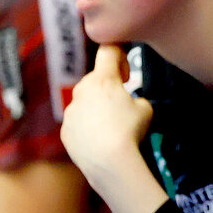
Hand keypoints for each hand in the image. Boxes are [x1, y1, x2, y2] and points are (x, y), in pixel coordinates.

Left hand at [61, 46, 153, 181]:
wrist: (108, 162)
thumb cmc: (128, 132)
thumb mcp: (146, 109)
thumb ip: (136, 98)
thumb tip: (131, 103)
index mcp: (103, 80)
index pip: (108, 51)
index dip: (120, 55)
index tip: (125, 71)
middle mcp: (82, 91)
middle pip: (96, 80)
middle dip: (109, 88)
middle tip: (122, 104)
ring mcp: (71, 111)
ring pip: (85, 102)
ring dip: (98, 108)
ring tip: (113, 128)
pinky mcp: (66, 130)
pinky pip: (78, 122)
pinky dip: (88, 127)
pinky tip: (101, 139)